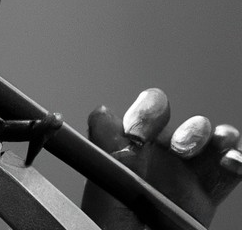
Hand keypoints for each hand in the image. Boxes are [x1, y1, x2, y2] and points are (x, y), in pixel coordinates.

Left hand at [81, 88, 241, 228]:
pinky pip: (226, 169)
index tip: (143, 136)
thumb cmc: (113, 227)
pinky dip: (234, 159)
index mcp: (125, 152)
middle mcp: (153, 158)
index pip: (139, 118)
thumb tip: (103, 113)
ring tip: (216, 146)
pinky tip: (233, 161)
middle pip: (176, 125)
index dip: (145, 116)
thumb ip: (105, 151)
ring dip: (211, 135)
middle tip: (181, 148)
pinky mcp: (204, 196)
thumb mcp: (106, 192)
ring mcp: (180, 175)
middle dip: (184, 127)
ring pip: (203, 138)